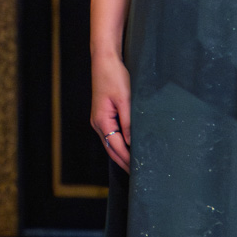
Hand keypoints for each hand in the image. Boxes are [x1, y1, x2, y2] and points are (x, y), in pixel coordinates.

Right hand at [91, 54, 131, 171]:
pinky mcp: (103, 116)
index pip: (116, 147)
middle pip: (111, 149)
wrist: (104, 61)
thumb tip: (132, 143)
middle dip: (124, 162)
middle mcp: (97, 123)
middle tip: (138, 175)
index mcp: (102, 121)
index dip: (128, 160)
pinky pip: (111, 136)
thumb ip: (129, 122)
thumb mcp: (125, 99)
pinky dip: (119, 145)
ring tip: (135, 166)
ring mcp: (99, 120)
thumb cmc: (114, 77)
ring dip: (121, 155)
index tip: (139, 171)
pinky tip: (128, 148)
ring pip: (110, 144)